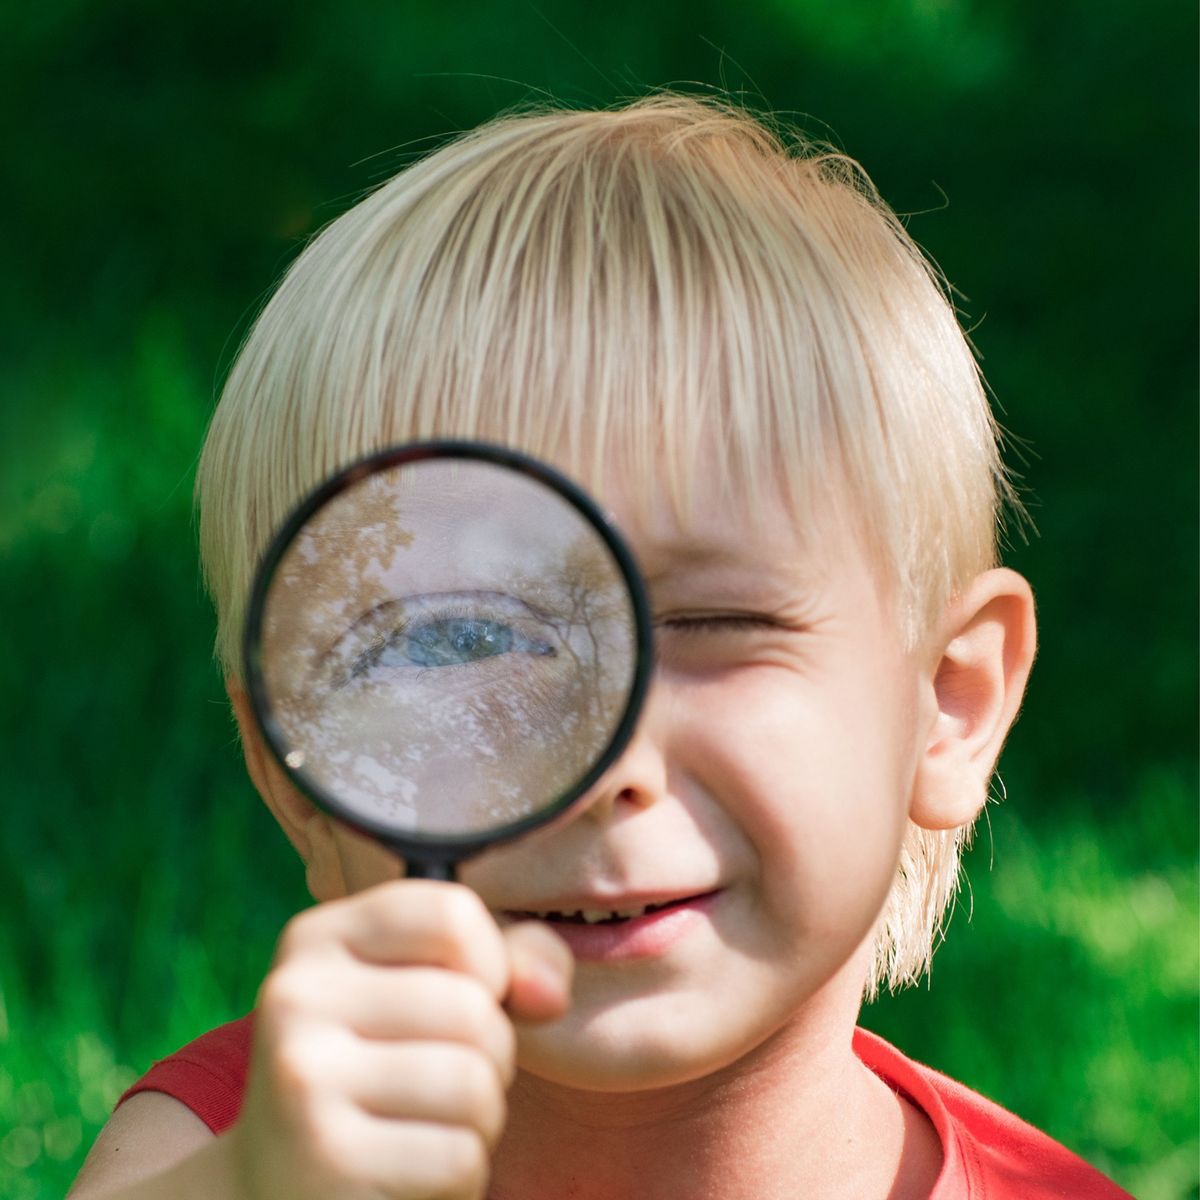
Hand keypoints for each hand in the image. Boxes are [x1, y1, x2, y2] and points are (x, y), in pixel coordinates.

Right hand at [227, 880, 571, 1199]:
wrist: (278, 1188)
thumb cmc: (383, 1069)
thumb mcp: (428, 991)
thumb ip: (508, 961)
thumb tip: (550, 994)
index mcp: (318, 938)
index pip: (452, 914)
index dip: (492, 962)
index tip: (470, 995)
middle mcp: (296, 996)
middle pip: (471, 1007)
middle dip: (492, 1056)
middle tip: (446, 1083)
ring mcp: (303, 1079)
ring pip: (473, 1084)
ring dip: (481, 1121)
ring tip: (431, 1127)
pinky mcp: (324, 1160)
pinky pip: (459, 1157)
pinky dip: (459, 1175)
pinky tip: (413, 1174)